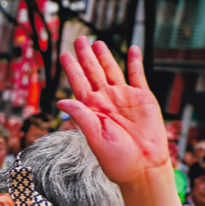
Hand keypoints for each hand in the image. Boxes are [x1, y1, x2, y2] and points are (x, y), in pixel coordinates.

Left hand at [58, 38, 168, 185]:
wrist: (143, 166)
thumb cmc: (117, 159)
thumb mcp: (95, 138)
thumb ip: (81, 116)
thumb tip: (61, 100)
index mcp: (92, 110)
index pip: (79, 84)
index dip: (72, 69)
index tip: (64, 55)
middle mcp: (106, 101)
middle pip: (94, 73)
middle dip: (86, 56)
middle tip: (79, 39)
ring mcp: (124, 98)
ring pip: (113, 71)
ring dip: (105, 56)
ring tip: (97, 42)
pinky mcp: (143, 99)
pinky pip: (138, 76)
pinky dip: (135, 62)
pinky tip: (132, 49)